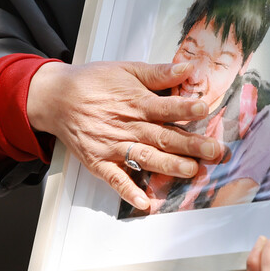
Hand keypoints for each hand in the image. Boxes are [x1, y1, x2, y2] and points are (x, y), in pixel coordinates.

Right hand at [27, 60, 226, 209]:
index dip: (185, 109)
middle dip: (190, 144)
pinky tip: (145, 203)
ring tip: (192, 171)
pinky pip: (115, 179)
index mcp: (136, 101)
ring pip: (145, 157)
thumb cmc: (94, 81)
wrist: (56, 98)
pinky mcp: (99, 162)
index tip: (204, 110)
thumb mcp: (127, 69)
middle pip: (162, 136)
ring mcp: (112, 146)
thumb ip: (158, 72)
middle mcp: (127, 125)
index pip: (165, 107)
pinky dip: (129, 191)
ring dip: (169, 165)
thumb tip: (188, 67)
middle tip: (214, 151)